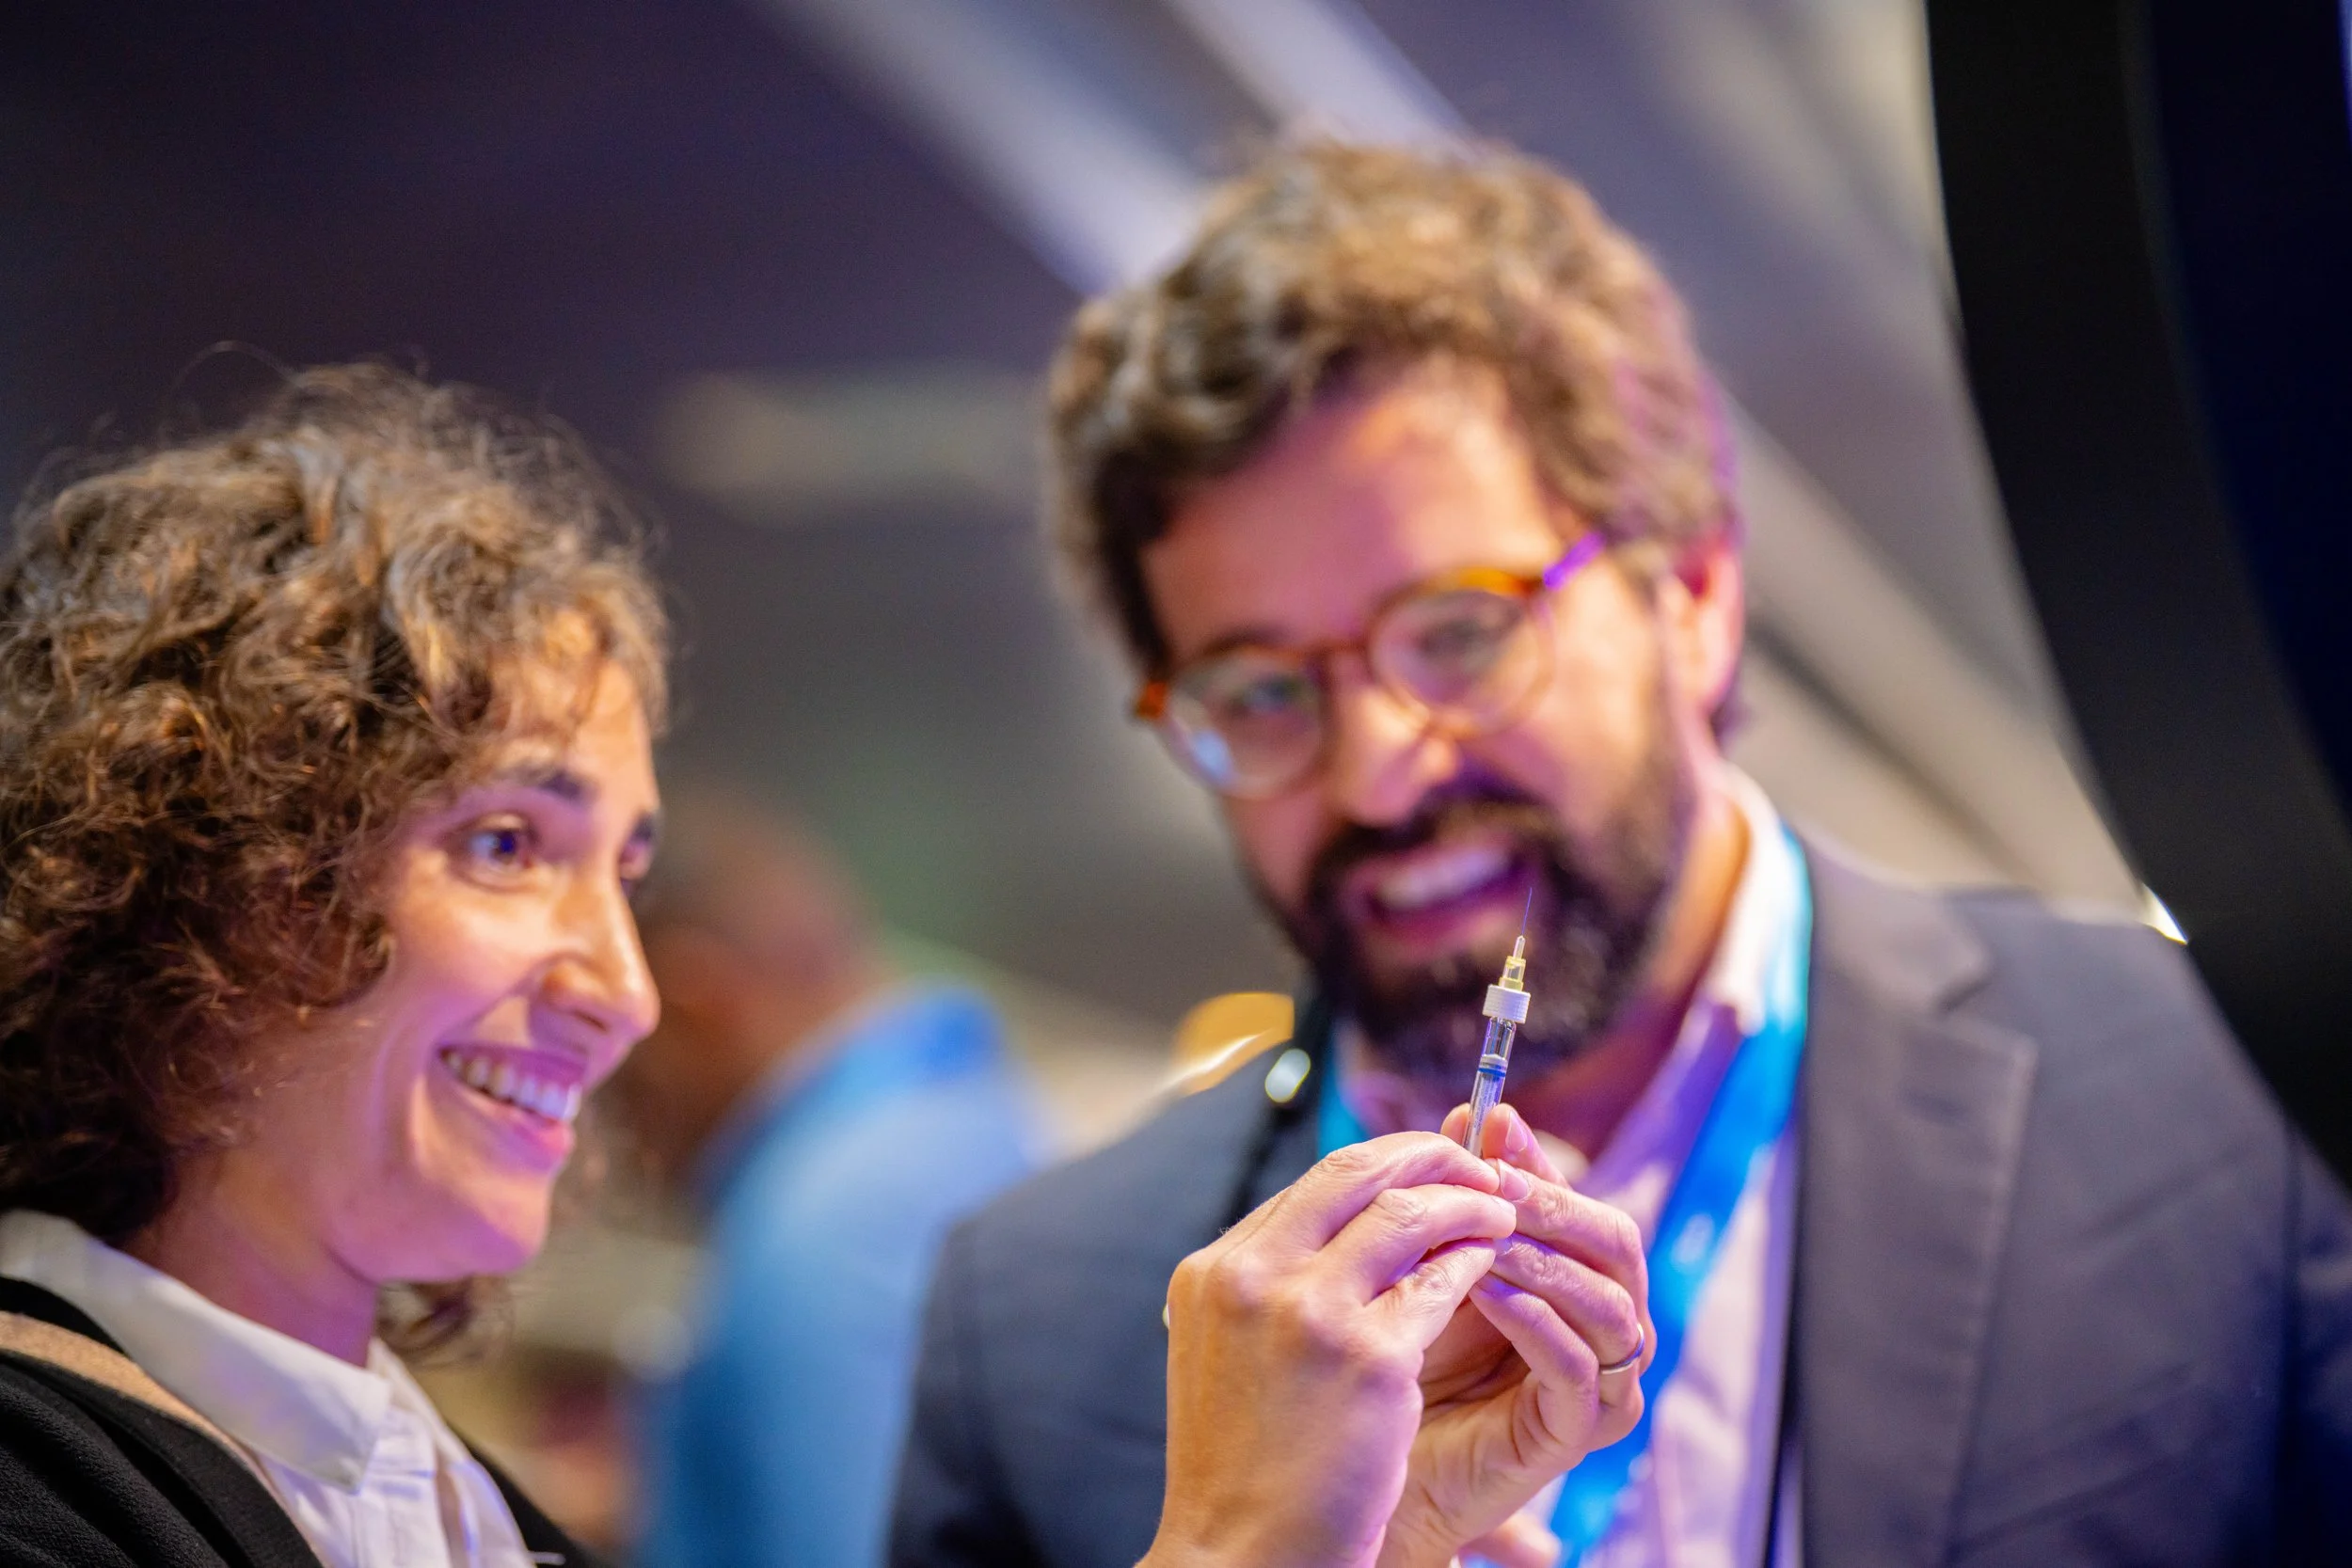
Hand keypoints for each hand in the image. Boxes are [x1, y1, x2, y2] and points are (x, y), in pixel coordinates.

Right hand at [1142, 1131, 1530, 1567]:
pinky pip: (1442, 1282)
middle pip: (1355, 1172)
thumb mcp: (1228, 1351)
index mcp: (1213, 1270)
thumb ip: (1272, 1285)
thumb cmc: (1246, 1466)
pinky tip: (1495, 1263)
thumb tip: (1347, 1228)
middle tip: (1476, 1160)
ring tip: (1502, 1209)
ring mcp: (1309, 1314)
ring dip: (1465, 1201)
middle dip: (1428, 1155)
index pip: (1310, 1184)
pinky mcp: (1369, 1359)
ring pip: (1407, 1214)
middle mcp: (1253, 1276)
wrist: (1244, 1555)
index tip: (1424, 1169)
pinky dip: (1476, 1259)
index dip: (1380, 1165)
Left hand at [1380, 1105, 1652, 1567]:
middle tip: (1493, 1181)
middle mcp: (1602, 1324)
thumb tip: (1479, 1114)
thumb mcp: (1431, 1259)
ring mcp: (1599, 1379)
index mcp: (1575, 1276)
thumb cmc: (1403, 1354)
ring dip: (1544, 1260)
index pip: (1583, 1202)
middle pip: (1616, 1243)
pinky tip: (1488, 1293)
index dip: (1542, 1161)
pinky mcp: (1578, 1430)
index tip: (1491, 1127)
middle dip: (1554, 1204)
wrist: (1371, 1458)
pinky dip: (1538, 1322)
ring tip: (1482, 1237)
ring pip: (1607, 1304)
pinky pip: (1579, 1368)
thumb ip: (1461, 1194)